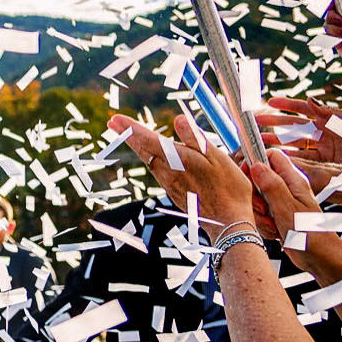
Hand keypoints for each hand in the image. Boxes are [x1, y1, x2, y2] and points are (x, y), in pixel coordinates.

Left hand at [110, 113, 257, 236]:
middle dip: (127, 134)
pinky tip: (151, 157)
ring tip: (128, 135)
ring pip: (149, 160)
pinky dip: (150, 159)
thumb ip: (195, 138)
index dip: (132, 128)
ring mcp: (169, 183)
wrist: (227, 222)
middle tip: (113, 122)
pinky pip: (157, 171)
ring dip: (137, 146)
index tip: (115, 119)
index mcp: (177, 160)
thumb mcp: (217, 158)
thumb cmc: (228, 188)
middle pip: (143, 149)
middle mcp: (168, 172)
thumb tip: (178, 119)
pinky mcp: (174, 191)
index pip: (149, 139)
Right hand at [248, 148, 341, 272]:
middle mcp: (287, 189)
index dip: (255, 161)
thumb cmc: (311, 234)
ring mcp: (281, 203)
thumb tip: (256, 165)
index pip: (271, 156)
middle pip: (258, 179)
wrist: (318, 256)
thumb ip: (271, 184)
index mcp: (293, 181)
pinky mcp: (276, 216)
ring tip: (272, 222)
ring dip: (258, 213)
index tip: (246, 174)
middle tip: (263, 207)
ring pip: (256, 199)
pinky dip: (262, 223)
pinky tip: (274, 230)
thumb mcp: (287, 207)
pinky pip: (259, 214)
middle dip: (254, 195)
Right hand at [258, 95, 341, 166]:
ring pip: (296, 144)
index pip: (305, 109)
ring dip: (278, 142)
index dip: (287, 105)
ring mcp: (325, 148)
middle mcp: (325, 133)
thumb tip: (309, 101)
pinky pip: (305, 159)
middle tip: (256, 121)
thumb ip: (329, 114)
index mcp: (331, 119)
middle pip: (295, 126)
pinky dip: (291, 158)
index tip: (271, 102)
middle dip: (274, 123)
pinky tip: (279, 157)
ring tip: (261, 140)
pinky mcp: (327, 162)